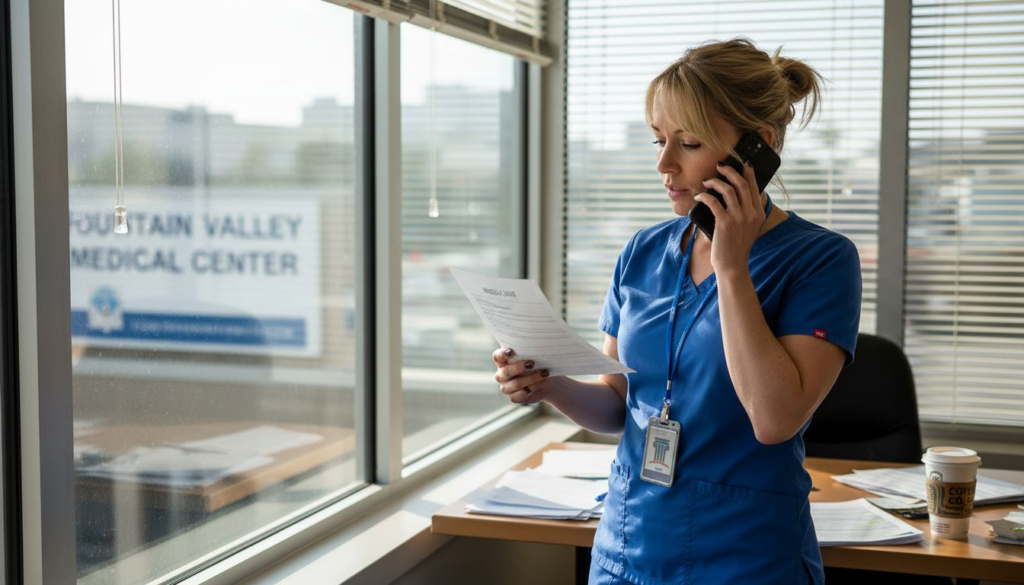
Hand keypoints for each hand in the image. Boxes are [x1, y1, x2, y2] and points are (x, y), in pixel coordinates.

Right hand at [492, 347, 551, 404]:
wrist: (544, 382)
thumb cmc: (536, 365)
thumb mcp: (531, 357)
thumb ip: (528, 353)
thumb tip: (536, 349)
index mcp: (502, 362)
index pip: (497, 357)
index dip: (502, 354)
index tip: (511, 351)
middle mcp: (501, 375)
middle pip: (506, 371)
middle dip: (519, 367)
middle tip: (532, 363)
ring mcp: (506, 387)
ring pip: (516, 383)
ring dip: (532, 378)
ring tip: (544, 373)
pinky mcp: (513, 397)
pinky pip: (522, 393)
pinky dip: (534, 387)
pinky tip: (542, 382)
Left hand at [694, 162, 764, 278]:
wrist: (732, 266)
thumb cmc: (736, 247)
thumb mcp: (747, 228)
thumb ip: (745, 213)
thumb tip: (733, 194)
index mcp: (758, 213)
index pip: (754, 187)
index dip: (748, 173)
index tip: (742, 163)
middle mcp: (751, 214)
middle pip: (741, 184)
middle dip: (729, 171)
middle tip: (719, 166)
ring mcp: (738, 218)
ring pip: (728, 190)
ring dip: (715, 182)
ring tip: (706, 181)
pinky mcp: (725, 223)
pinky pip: (714, 201)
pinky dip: (704, 196)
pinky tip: (699, 196)